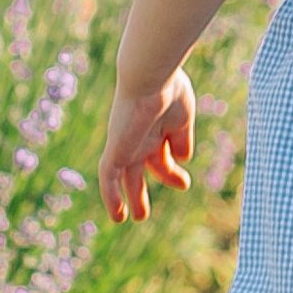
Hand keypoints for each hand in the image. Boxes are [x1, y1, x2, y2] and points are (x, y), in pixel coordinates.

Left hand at [100, 69, 195, 220]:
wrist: (151, 75)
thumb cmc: (169, 89)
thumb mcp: (181, 119)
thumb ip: (181, 139)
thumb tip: (182, 159)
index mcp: (157, 129)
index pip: (163, 156)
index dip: (172, 173)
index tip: (184, 182)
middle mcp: (139, 137)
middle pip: (139, 168)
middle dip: (140, 190)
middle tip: (143, 213)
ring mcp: (126, 143)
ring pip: (125, 176)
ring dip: (131, 197)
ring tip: (135, 217)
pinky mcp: (115, 148)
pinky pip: (108, 176)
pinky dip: (111, 196)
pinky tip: (117, 215)